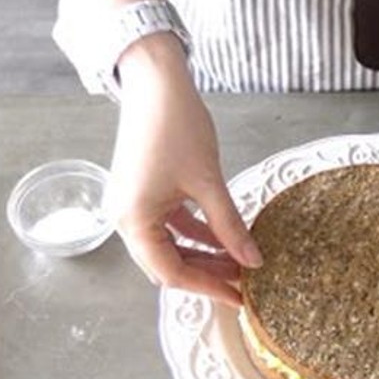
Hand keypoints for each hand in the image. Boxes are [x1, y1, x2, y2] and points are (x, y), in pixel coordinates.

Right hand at [107, 34, 260, 302]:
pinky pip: (169, 225)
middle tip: (244, 282)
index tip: (240, 296)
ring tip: (239, 262)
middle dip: (206, 274)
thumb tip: (253, 261)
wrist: (155, 82)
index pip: (172, 273)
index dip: (208, 288)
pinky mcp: (142, 192)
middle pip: (167, 264)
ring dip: (202, 255)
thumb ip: (229, 226)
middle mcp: (125, 219)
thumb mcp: (209, 181)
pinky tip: (224, 238)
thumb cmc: (176, 126)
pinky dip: (195, 234)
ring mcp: (132, 205)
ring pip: (169, 246)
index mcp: (135, 221)